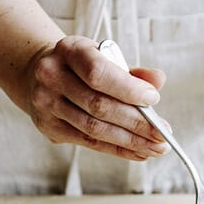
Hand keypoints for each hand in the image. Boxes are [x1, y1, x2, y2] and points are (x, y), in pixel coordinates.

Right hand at [27, 36, 169, 160]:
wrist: (41, 72)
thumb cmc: (83, 66)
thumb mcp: (106, 58)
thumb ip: (133, 72)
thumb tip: (158, 80)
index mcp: (70, 50)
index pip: (98, 72)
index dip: (128, 88)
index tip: (154, 99)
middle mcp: (52, 76)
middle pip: (98, 105)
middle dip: (137, 123)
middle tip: (163, 134)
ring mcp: (47, 103)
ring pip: (94, 128)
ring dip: (131, 141)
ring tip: (156, 147)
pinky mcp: (49, 127)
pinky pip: (90, 142)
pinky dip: (118, 149)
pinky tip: (139, 152)